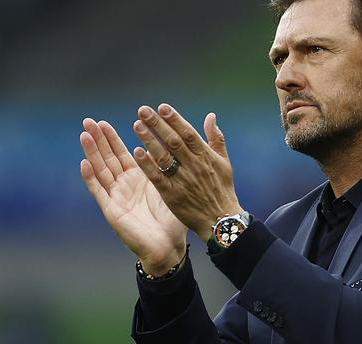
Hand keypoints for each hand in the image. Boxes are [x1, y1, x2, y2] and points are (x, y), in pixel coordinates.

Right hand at [79, 119, 187, 275]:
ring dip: (92, 153)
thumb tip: (164, 143)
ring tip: (84, 135)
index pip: (122, 154)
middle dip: (98, 140)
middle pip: (108, 158)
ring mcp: (116, 197)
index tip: (104, 122)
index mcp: (139, 178)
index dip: (112, 139)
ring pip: (101, 170)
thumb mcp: (170, 186)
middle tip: (88, 121)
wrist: (168, 245)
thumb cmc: (173, 219)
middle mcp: (125, 186)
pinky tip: (85, 163)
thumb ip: (165, 166)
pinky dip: (91, 178)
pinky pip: (100, 191)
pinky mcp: (112, 210)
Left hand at [132, 103, 243, 241]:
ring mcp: (182, 180)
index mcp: (206, 156)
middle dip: (158, 125)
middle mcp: (194, 166)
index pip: (188, 133)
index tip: (162, 107)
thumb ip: (216, 138)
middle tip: (143, 110)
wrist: (221, 220)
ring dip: (149, 140)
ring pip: (163, 156)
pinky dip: (147, 164)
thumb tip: (210, 116)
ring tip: (137, 125)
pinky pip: (158, 177)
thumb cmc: (223, 189)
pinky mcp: (172, 195)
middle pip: (173, 141)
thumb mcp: (224, 162)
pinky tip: (137, 152)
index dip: (175, 119)